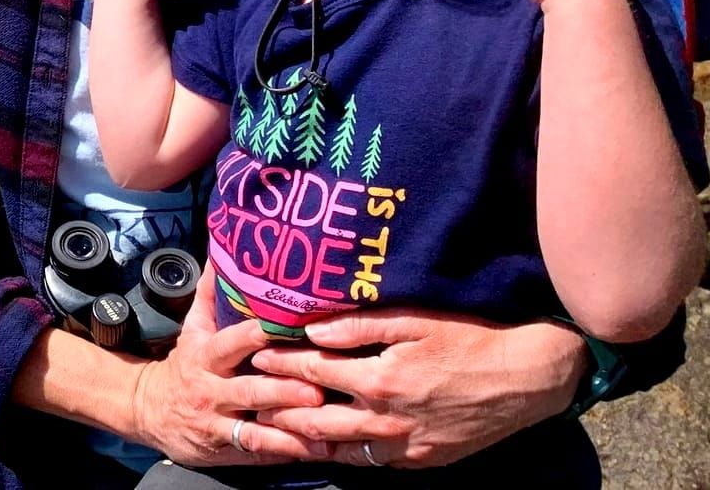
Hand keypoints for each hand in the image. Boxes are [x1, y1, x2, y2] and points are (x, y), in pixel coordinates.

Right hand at [130, 276, 329, 465]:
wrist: (147, 410)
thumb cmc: (183, 364)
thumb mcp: (192, 329)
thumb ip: (212, 295)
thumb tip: (223, 253)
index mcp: (204, 358)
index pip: (228, 344)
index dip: (252, 336)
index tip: (279, 327)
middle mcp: (212, 392)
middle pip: (248, 392)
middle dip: (282, 392)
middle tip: (315, 391)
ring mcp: (219, 424)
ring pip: (255, 431)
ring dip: (289, 432)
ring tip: (325, 433)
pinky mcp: (227, 451)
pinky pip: (258, 454)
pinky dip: (285, 453)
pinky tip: (314, 451)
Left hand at [249, 307, 583, 467]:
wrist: (529, 377)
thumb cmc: (471, 337)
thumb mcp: (413, 320)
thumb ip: (358, 325)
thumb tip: (312, 326)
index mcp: (379, 379)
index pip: (313, 372)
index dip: (280, 362)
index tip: (256, 353)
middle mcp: (387, 418)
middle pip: (316, 420)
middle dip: (280, 409)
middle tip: (252, 399)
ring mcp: (406, 444)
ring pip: (341, 449)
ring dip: (306, 439)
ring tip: (278, 428)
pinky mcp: (425, 458)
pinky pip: (375, 461)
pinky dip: (347, 454)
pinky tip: (331, 446)